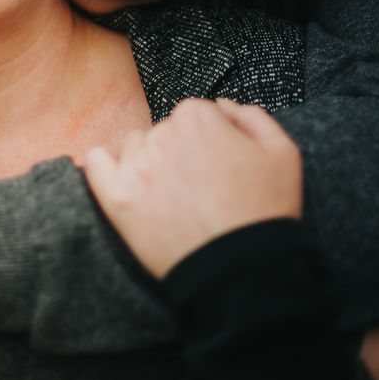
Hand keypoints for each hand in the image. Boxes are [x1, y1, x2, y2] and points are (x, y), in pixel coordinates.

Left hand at [84, 97, 302, 278]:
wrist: (241, 274)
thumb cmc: (264, 212)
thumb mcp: (282, 152)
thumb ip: (251, 116)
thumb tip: (223, 105)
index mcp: (198, 117)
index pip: (196, 114)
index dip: (211, 140)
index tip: (219, 165)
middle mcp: (161, 134)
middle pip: (165, 130)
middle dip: (181, 152)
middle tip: (201, 187)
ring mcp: (135, 166)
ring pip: (135, 147)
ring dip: (150, 162)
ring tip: (174, 196)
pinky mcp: (116, 198)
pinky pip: (95, 164)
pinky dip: (106, 167)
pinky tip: (124, 182)